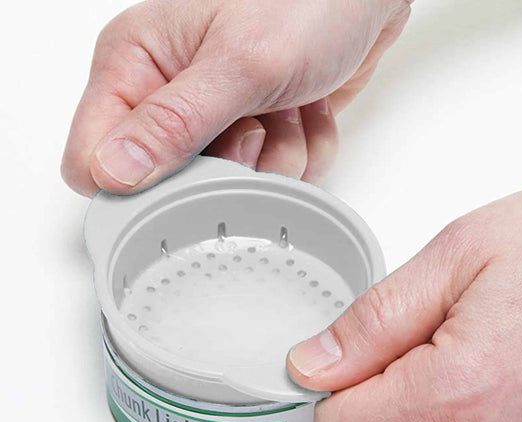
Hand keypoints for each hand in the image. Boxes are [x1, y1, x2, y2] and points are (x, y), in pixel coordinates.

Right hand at [61, 0, 410, 195]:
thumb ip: (175, 124)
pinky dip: (303, 150)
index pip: (95, 157)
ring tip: (290, 106)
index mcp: (136, 61)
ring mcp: (218, 115)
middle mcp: (170, 92)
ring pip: (233, 184)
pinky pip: (275, 175)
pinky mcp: (259, 129)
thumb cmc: (306, 2)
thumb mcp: (238, 64)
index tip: (191, 179)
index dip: (137, 186)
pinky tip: (310, 110)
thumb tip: (113, 172)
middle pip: (175, 182)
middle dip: (229, 167)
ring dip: (278, 155)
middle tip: (256, 127)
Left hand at [287, 177, 521, 421]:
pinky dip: (489, 421)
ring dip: (441, 406)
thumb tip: (314, 364)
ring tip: (492, 340)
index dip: (335, 390)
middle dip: (391, 393)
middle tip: (437, 330)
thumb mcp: (467, 253)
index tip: (350, 358)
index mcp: (457, 393)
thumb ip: (376, 320)